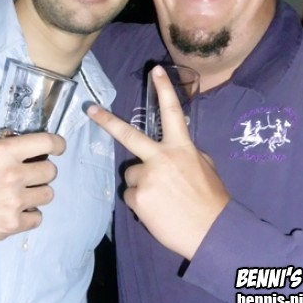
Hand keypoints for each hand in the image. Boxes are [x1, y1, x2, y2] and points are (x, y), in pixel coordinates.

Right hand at [0, 126, 65, 244]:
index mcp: (4, 152)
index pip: (47, 142)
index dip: (58, 144)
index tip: (58, 147)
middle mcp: (13, 174)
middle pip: (51, 171)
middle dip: (43, 171)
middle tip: (31, 174)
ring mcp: (14, 201)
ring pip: (48, 194)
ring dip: (38, 193)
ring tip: (23, 193)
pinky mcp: (11, 224)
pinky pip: (37, 218)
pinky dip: (30, 215)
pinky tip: (18, 211)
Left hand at [87, 65, 229, 259]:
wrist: (212, 232)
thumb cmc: (211, 199)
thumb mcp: (205, 166)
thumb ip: (185, 153)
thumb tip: (171, 152)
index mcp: (181, 148)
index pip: (172, 112)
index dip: (164, 89)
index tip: (155, 70)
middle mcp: (161, 158)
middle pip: (128, 135)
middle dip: (107, 120)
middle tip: (90, 108)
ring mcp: (147, 178)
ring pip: (131, 175)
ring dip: (141, 183)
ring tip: (162, 198)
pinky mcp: (138, 198)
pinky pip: (131, 195)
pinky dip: (140, 202)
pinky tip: (157, 210)